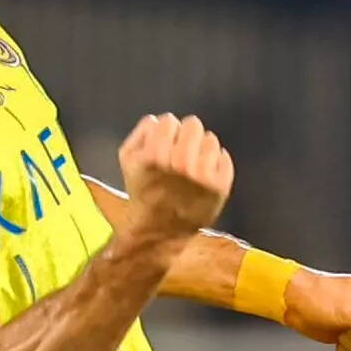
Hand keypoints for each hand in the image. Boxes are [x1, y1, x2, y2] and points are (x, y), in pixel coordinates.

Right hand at [118, 114, 232, 241]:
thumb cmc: (143, 191)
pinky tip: (204, 176)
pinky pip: (224, 156)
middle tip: (181, 152)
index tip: (163, 146)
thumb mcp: (127, 159)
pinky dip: (216, 162)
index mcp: (155, 155)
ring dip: (201, 149)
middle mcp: (181, 163)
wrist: (160, 229)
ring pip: (210, 138)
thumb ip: (141, 132)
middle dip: (186, 136)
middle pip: (193, 124)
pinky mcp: (220, 186)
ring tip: (192, 166)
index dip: (165, 132)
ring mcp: (203, 175)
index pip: (169, 120)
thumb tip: (159, 120)